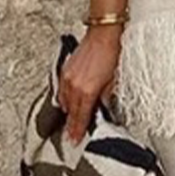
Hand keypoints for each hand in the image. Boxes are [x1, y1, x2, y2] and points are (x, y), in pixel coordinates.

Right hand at [58, 27, 122, 144]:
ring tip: (69, 122)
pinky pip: (61, 90)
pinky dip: (64, 98)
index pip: (80, 117)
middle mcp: (74, 87)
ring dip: (67, 112)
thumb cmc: (111, 55)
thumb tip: (103, 108)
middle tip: (70, 137)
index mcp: (87, 92)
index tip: (74, 140)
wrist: (103, 35)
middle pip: (70, 112)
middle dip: (70, 125)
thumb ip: (105, 98)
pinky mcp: (65, 70)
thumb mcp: (113, 82)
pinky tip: (66, 102)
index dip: (77, 130)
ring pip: (64, 101)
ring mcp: (67, 78)